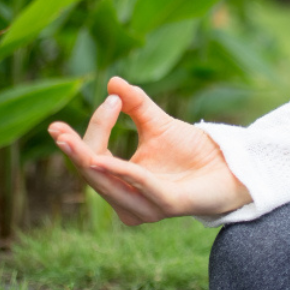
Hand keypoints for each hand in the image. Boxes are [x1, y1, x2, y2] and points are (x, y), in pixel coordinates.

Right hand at [47, 76, 251, 225]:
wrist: (230, 165)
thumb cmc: (193, 151)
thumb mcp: (157, 123)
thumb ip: (135, 104)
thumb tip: (111, 82)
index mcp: (122, 184)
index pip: (94, 159)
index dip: (88, 134)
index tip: (103, 101)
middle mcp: (129, 202)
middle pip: (94, 173)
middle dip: (75, 151)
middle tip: (58, 130)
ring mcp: (147, 208)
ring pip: (108, 183)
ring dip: (91, 160)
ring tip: (72, 140)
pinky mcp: (167, 205)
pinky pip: (139, 186)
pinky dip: (121, 171)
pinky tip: (104, 159)